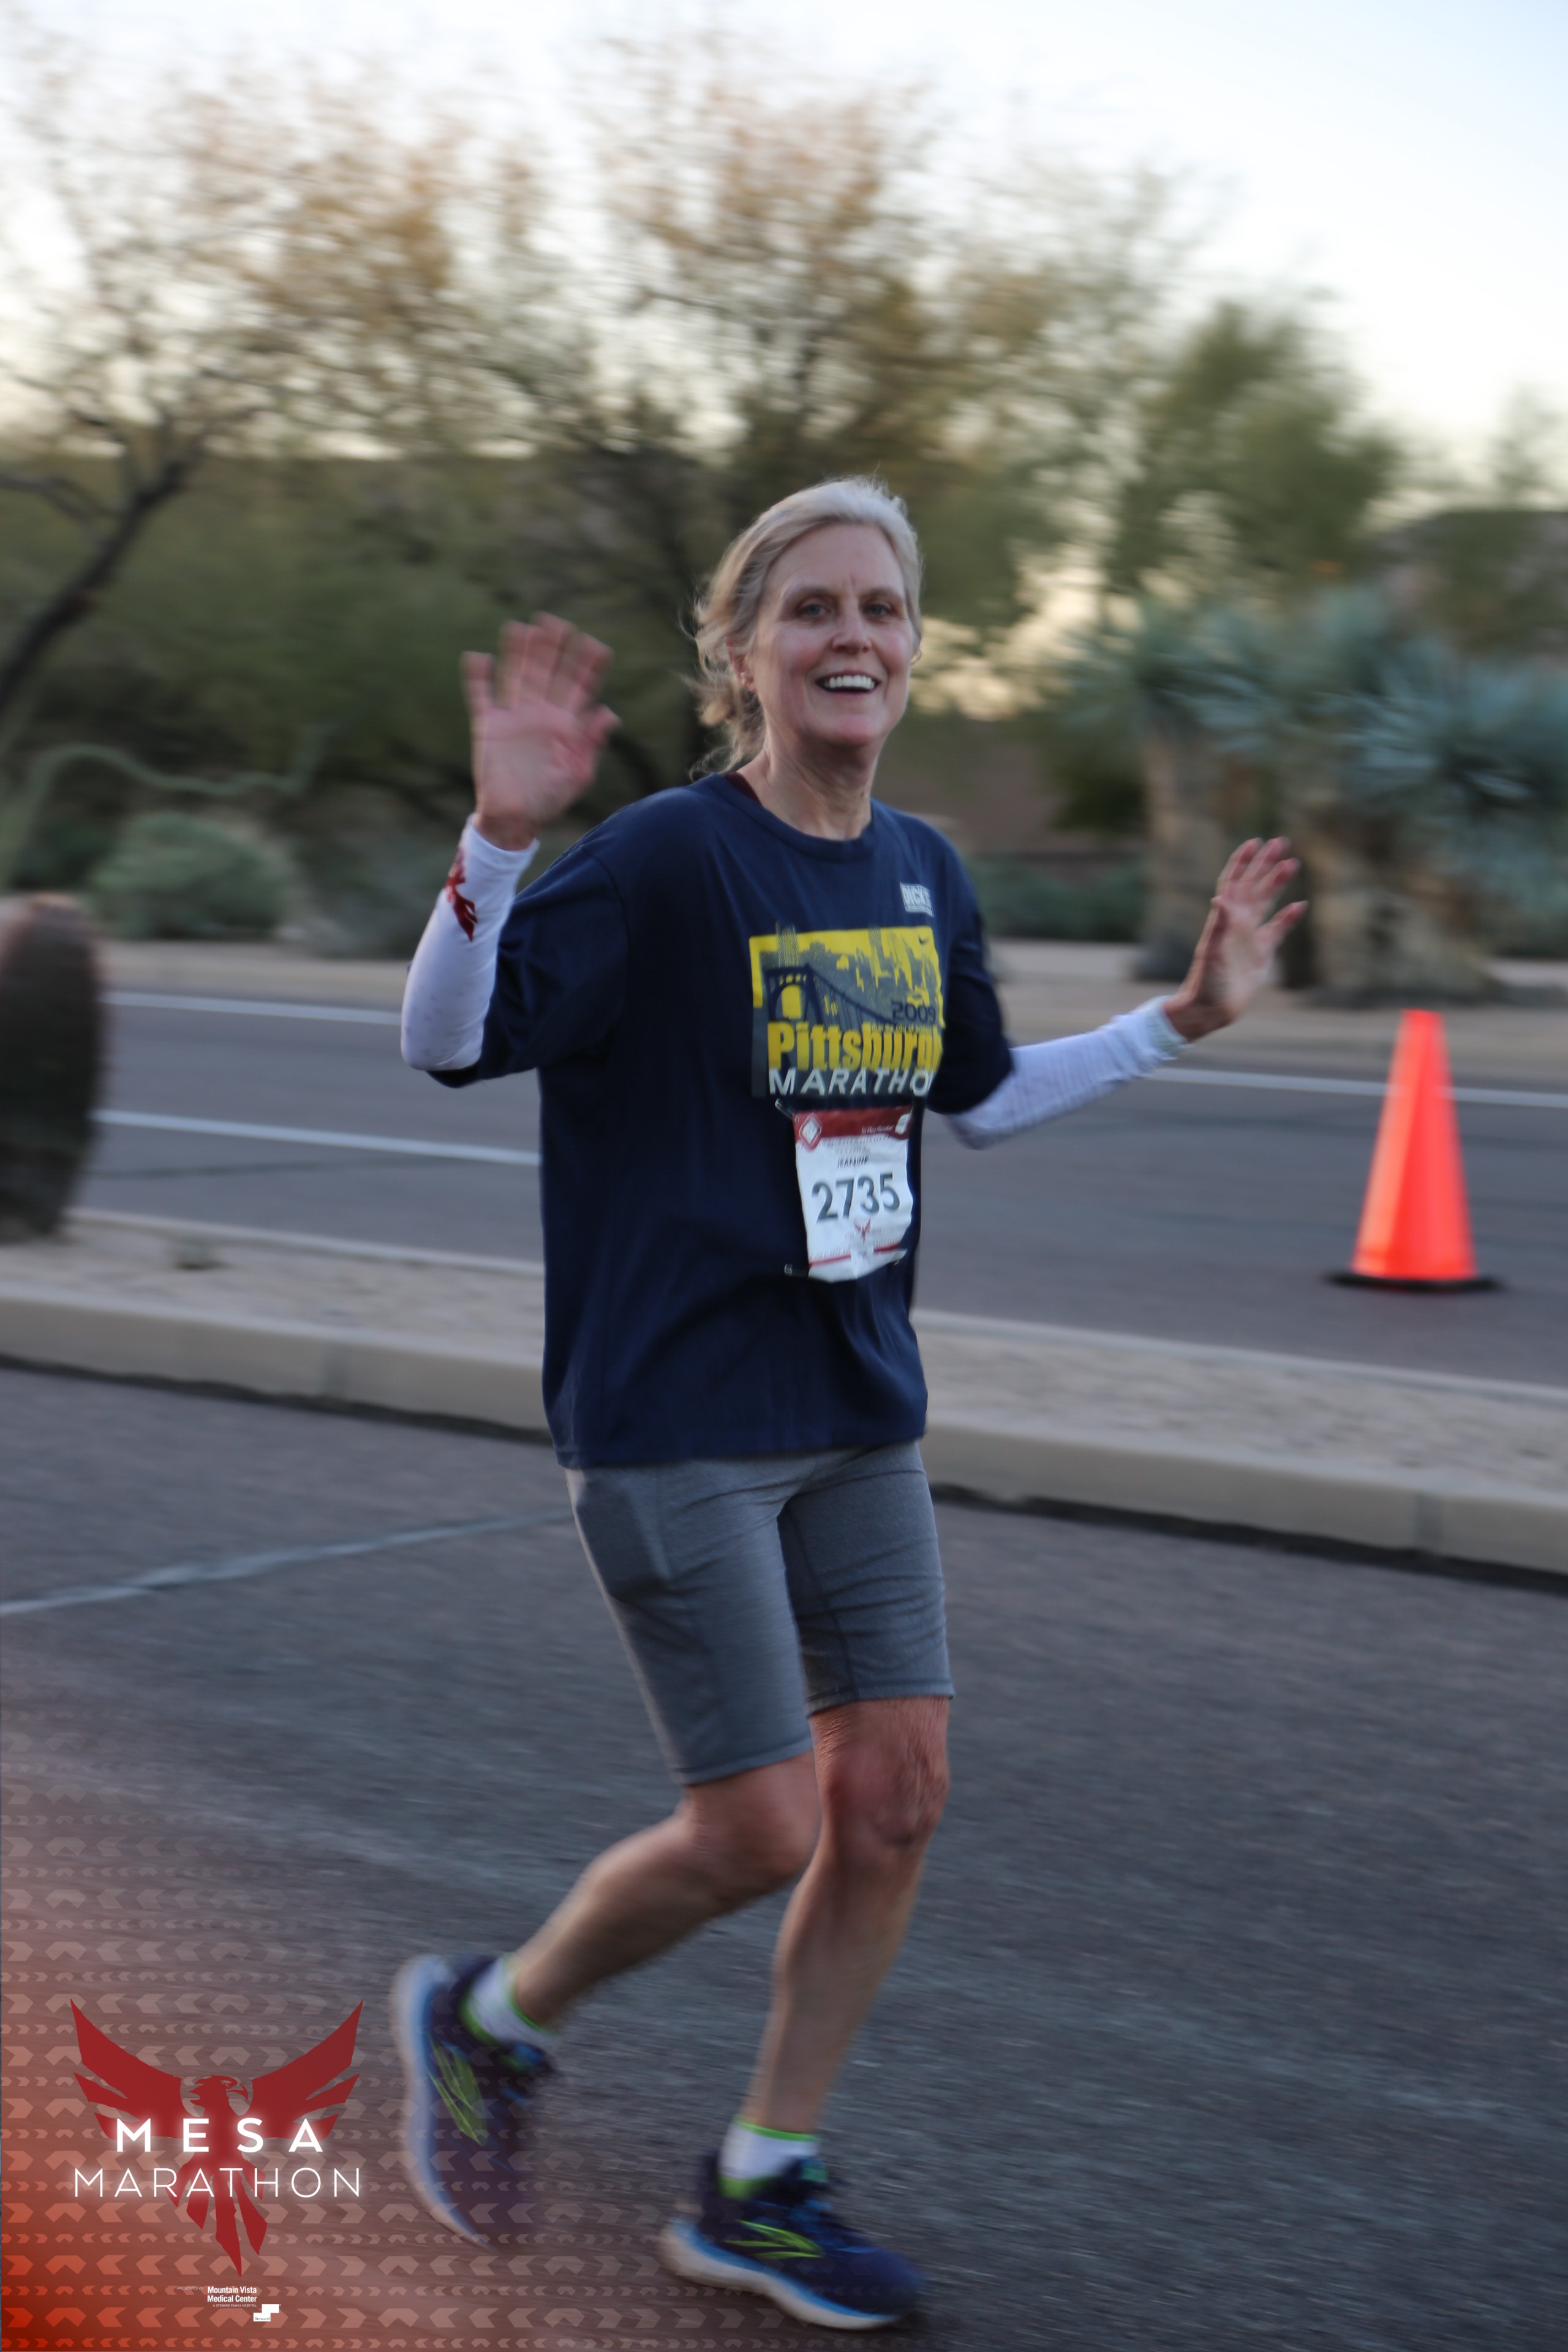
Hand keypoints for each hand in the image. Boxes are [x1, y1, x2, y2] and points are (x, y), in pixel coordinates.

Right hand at [462, 616, 617, 849]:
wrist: (515, 819)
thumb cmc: (550, 799)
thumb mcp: (578, 773)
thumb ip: (591, 742)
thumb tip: (610, 712)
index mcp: (566, 723)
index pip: (579, 687)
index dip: (588, 666)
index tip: (596, 645)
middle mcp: (540, 713)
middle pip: (547, 672)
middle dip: (552, 649)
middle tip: (556, 622)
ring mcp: (514, 716)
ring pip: (516, 676)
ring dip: (518, 653)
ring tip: (521, 628)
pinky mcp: (489, 725)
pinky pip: (481, 696)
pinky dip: (477, 678)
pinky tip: (478, 657)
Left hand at [1163, 837, 1306, 1040]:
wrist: (1212, 1008)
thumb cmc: (1207, 981)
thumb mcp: (1212, 952)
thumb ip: (1218, 925)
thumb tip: (1220, 897)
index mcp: (1225, 919)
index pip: (1234, 882)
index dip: (1243, 862)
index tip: (1255, 842)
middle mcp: (1237, 923)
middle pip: (1253, 885)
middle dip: (1265, 863)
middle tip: (1282, 841)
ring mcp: (1250, 936)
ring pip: (1267, 901)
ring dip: (1278, 882)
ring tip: (1293, 862)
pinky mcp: (1262, 952)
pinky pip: (1278, 929)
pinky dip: (1289, 916)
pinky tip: (1300, 905)